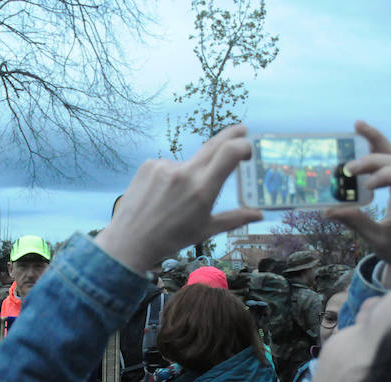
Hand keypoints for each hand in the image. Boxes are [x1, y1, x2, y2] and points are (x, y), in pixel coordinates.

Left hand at [96, 125, 261, 272]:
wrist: (130, 241)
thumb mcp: (205, 231)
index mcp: (202, 190)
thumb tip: (260, 214)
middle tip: (242, 130)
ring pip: (187, 163)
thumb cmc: (171, 238)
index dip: (243, 144)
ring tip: (174, 201)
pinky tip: (160, 196)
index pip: (229, 153)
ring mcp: (165, 167)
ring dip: (189, 175)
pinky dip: (170, 177)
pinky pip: (168, 166)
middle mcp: (184, 174)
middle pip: (214, 144)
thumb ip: (235, 219)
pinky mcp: (149, 164)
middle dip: (231, 135)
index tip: (248, 146)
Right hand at [326, 120, 390, 287]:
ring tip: (357, 127)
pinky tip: (363, 133)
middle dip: (374, 162)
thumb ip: (356, 223)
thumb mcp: (376, 241)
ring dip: (377, 143)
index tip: (365, 186)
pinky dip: (379, 147)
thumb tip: (329, 210)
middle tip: (347, 169)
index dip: (388, 176)